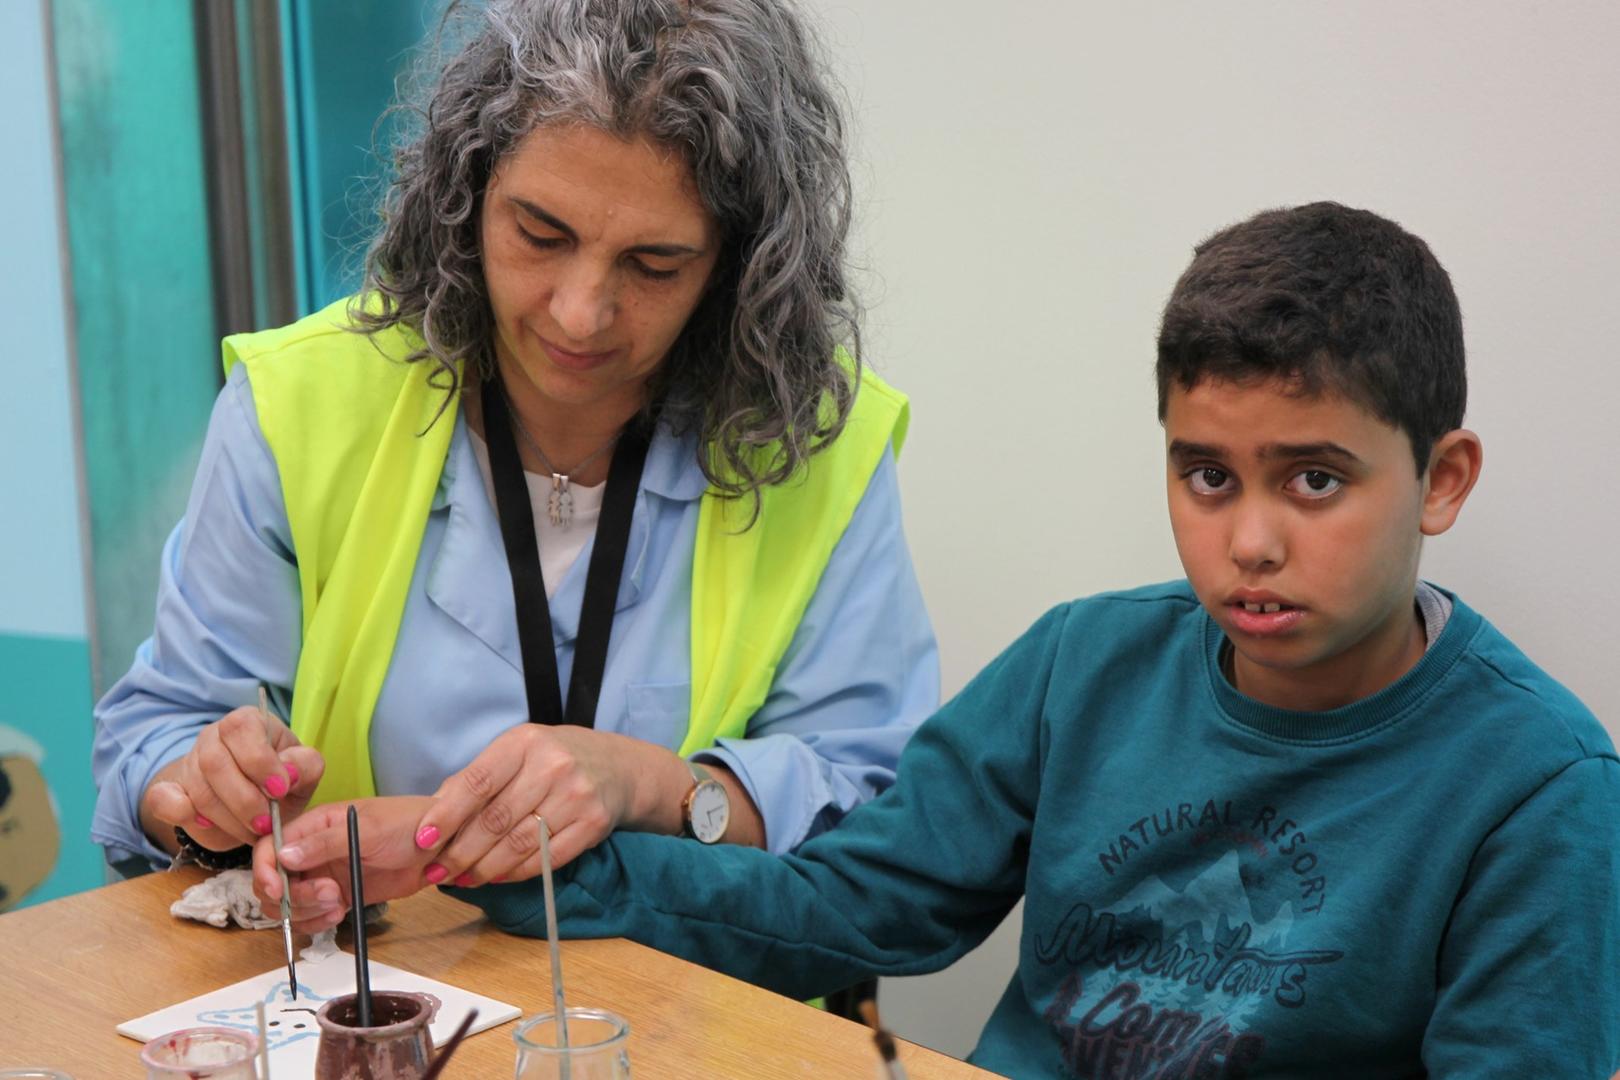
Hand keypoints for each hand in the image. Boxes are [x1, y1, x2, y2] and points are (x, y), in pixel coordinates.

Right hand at [141, 705, 323, 851]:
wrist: (250, 805)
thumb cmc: (280, 784)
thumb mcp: (303, 774)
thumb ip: (305, 766)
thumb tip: (289, 773)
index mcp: (248, 722)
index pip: (241, 729)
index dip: (260, 762)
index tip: (280, 791)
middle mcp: (214, 736)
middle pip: (215, 763)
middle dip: (244, 800)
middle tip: (266, 823)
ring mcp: (188, 762)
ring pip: (198, 790)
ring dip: (228, 819)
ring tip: (252, 831)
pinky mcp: (169, 790)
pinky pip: (162, 800)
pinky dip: (181, 814)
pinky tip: (208, 824)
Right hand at [252, 796, 434, 933]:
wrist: (437, 846)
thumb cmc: (406, 825)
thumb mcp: (368, 829)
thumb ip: (325, 843)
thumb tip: (284, 855)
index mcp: (314, 825)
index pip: (270, 846)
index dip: (265, 870)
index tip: (278, 891)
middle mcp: (312, 851)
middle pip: (274, 881)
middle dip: (293, 896)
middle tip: (331, 894)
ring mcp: (323, 875)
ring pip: (289, 903)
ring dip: (305, 911)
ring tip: (339, 904)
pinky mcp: (337, 896)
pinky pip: (311, 915)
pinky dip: (316, 922)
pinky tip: (339, 915)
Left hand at [411, 725, 685, 887]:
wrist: (620, 767)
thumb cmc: (556, 759)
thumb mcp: (518, 752)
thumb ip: (478, 778)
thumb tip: (432, 816)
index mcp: (524, 742)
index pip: (477, 782)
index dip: (446, 815)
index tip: (423, 841)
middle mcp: (552, 765)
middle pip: (495, 820)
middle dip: (460, 852)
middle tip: (436, 872)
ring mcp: (576, 795)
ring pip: (518, 844)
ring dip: (485, 869)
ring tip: (463, 879)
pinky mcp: (594, 823)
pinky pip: (547, 859)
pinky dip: (517, 873)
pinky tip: (499, 877)